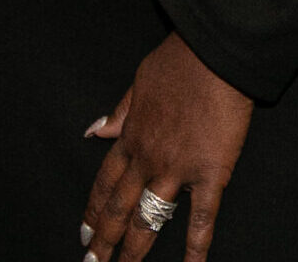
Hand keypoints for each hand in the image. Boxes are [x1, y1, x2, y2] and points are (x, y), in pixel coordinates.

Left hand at [79, 33, 252, 261]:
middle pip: (119, 207)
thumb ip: (118, 113)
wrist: (212, 54)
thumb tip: (93, 130)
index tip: (85, 232)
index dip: (94, 210)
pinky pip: (201, 218)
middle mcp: (147, 158)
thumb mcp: (137, 83)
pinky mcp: (209, 174)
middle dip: (105, 239)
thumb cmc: (178, 64)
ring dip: (134, 248)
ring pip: (149, 218)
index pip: (105, 182)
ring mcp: (176, 169)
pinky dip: (196, 247)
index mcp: (130, 137)